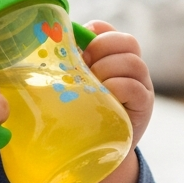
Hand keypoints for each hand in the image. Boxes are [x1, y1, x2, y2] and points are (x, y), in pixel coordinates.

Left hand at [77, 20, 153, 182]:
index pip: (108, 30)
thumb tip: (40, 48)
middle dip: (102, 49)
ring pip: (133, 62)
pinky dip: (117, 87)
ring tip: (93, 85)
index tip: (78, 47)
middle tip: (85, 66)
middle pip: (127, 41)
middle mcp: (132, 67)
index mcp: (113, 56)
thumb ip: (66, 66)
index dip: (93, 32)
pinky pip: (135, 88)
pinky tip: (105, 96)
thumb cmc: (82, 113)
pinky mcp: (143, 106)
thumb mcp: (75, 85)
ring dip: (107, 69)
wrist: (97, 151)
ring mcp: (141, 85)